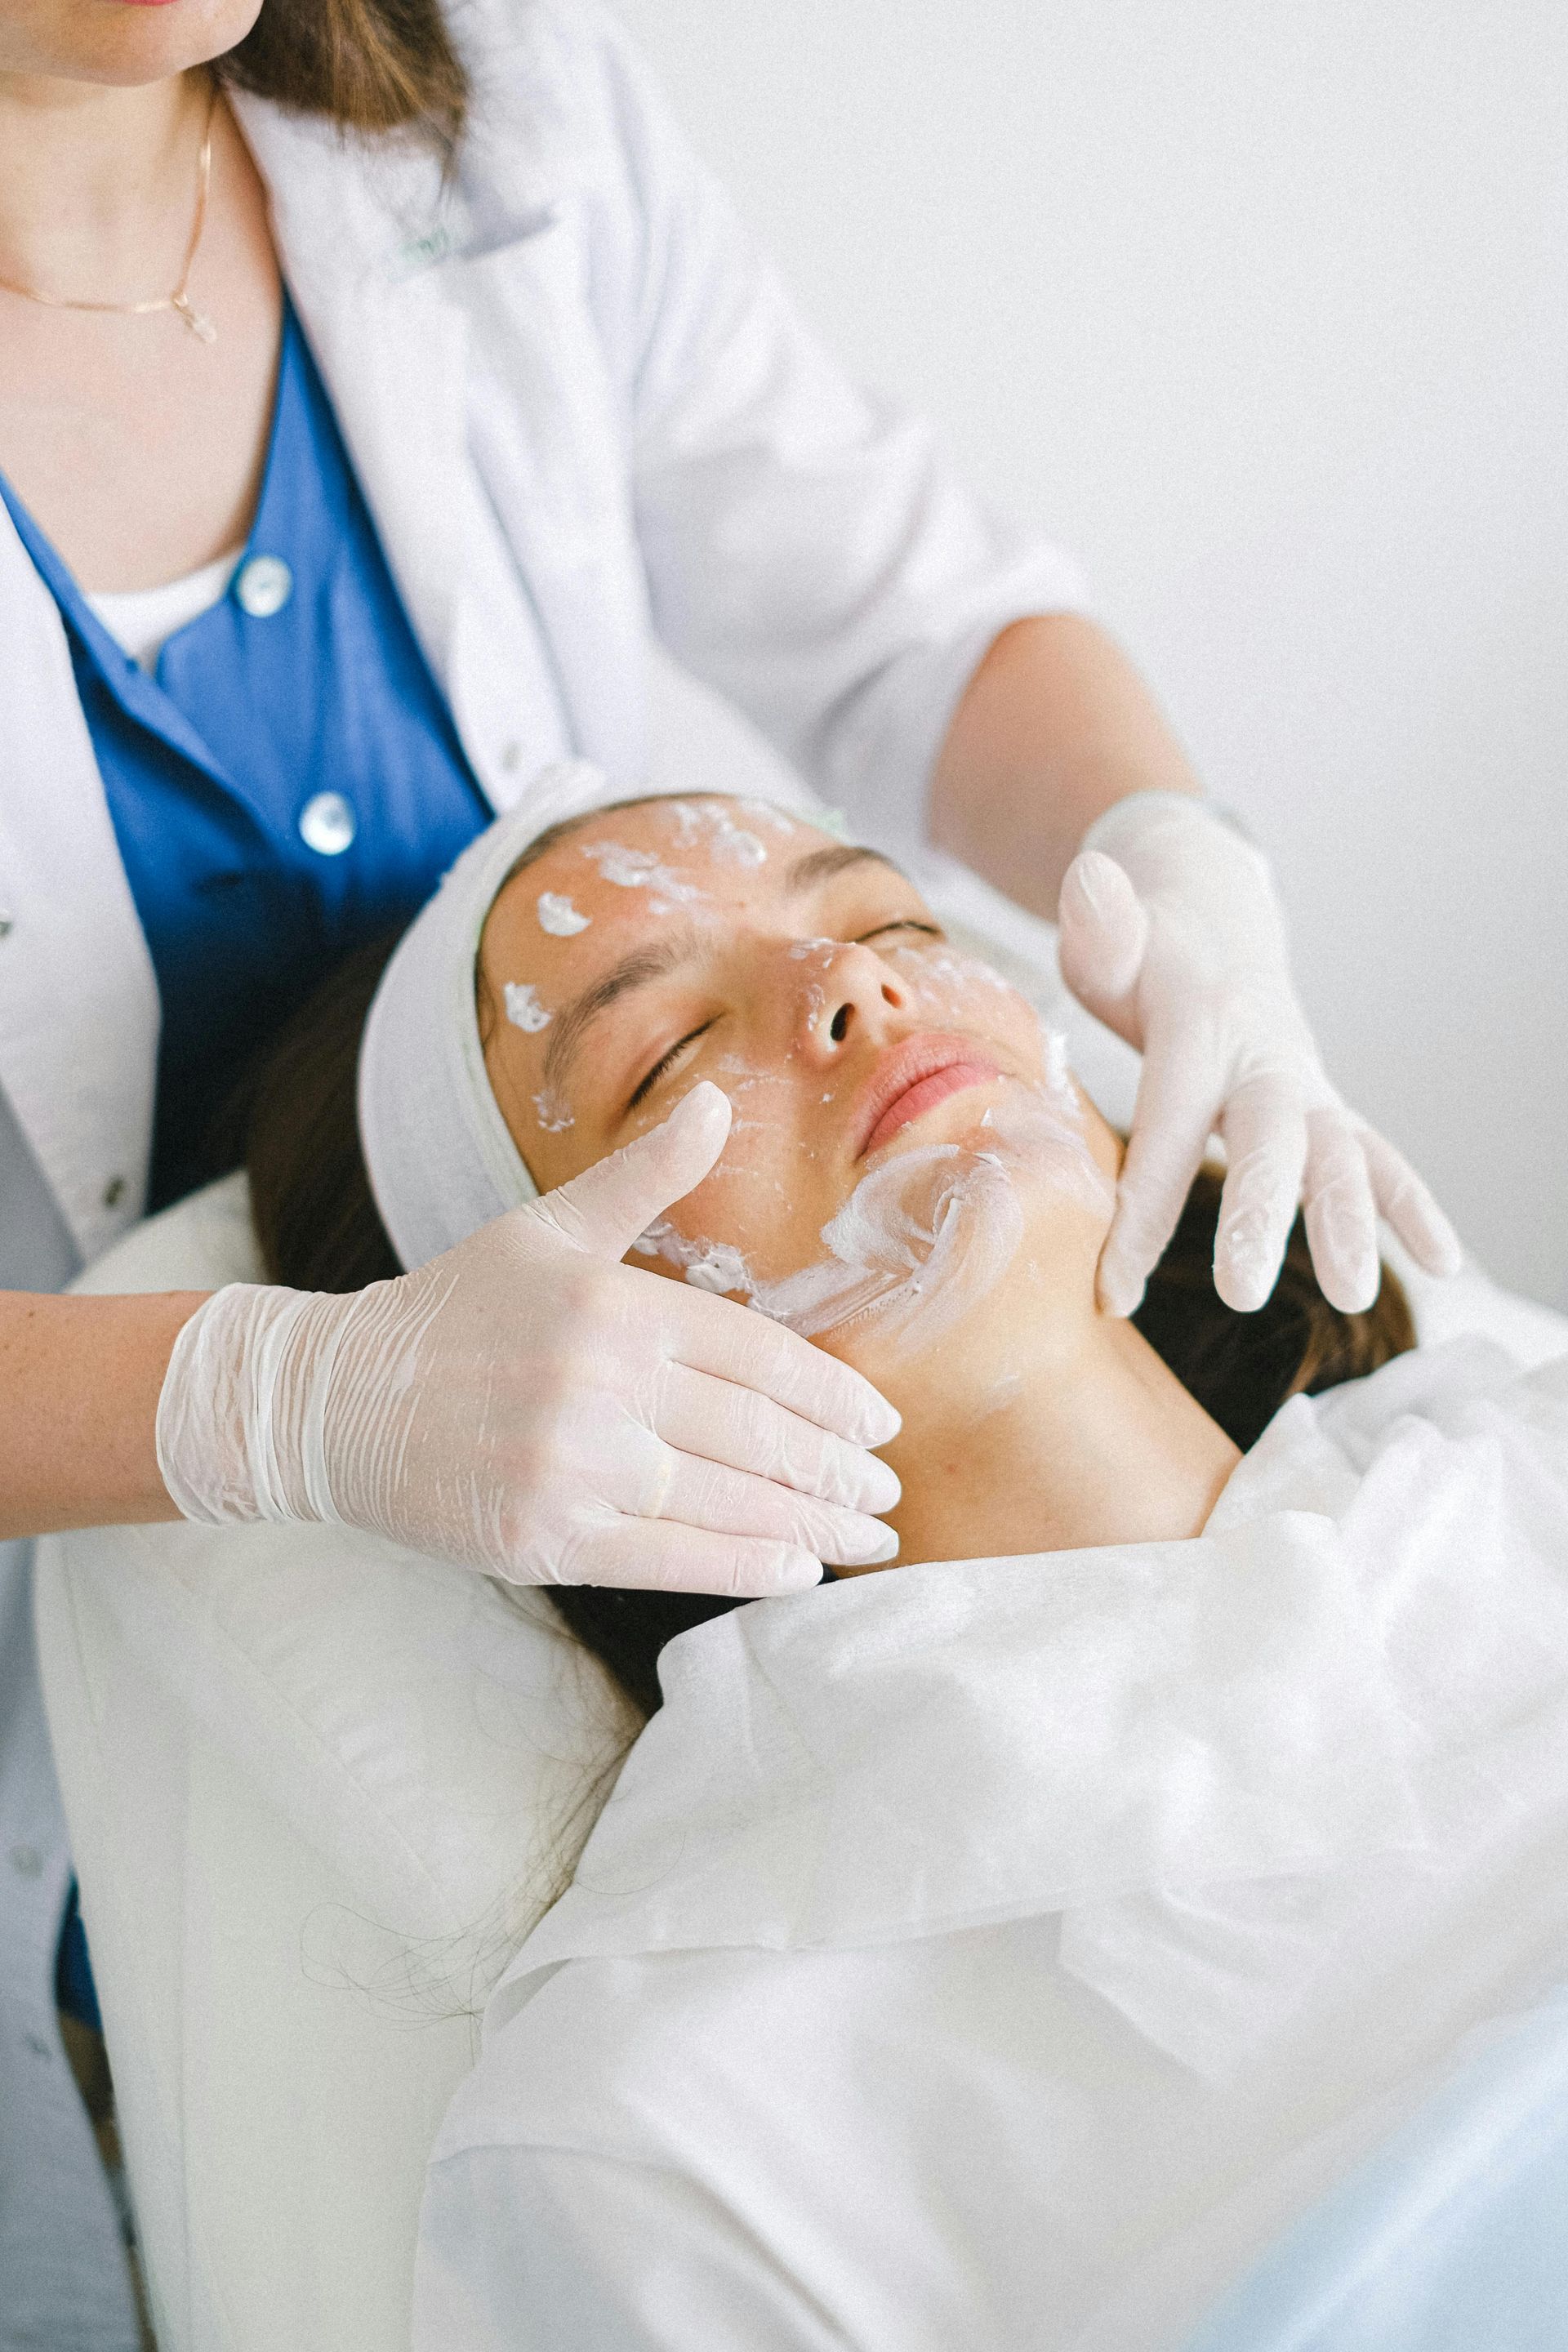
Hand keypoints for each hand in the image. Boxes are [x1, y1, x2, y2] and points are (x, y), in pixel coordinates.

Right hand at [157, 1083, 900, 1593]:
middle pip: (756, 1435)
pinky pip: (672, 1558)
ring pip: (725, 1501)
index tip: (884, 1422)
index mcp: (614, 1307)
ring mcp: (573, 1468)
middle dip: (837, 1468)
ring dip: (811, 1523)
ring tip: (866, 1537)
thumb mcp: (547, 1228)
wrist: (336, 1402)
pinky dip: (744, 1564)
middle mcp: (600, 1387)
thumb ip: (642, 1176)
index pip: (759, 1356)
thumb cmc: (455, 1311)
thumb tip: (717, 1101)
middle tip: (888, 1491)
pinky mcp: (546, 1538)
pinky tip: (796, 1567)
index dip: (833, 1395)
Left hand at [1056, 795, 1462, 1317]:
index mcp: (1199, 1025)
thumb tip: (1089, 879)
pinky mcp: (1325, 1107)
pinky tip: (1444, 1263)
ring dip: (1351, 1222)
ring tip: (1355, 1296)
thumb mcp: (1107, 935)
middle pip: (1267, 1139)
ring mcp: (1304, 1082)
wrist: (1211, 920)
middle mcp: (1263, 1057)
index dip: (1139, 1211)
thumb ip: (1102, 925)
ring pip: (1338, 1153)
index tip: (1112, 1291)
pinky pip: (1375, 1157)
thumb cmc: (1140, 951)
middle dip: (1259, 1214)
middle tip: (1240, 1293)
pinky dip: (1411, 1206)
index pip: (1166, 1126)